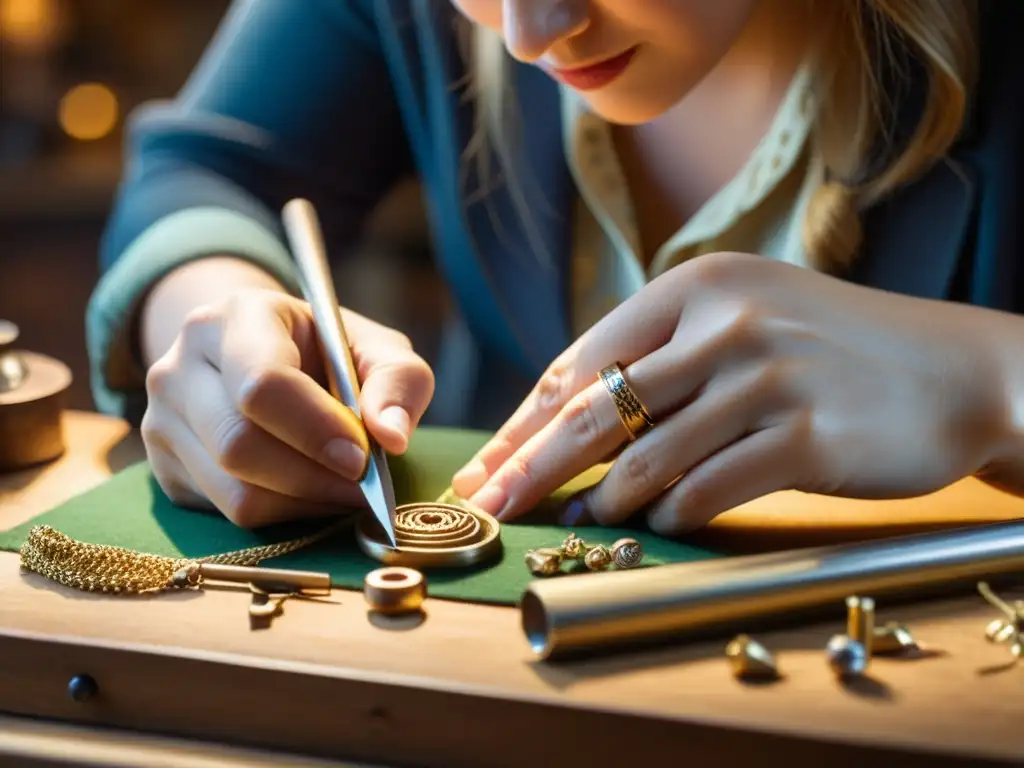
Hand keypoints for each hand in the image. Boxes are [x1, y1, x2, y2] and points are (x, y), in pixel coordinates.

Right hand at [142, 289, 433, 527]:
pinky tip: (310, 491)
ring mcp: (162, 421)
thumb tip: (392, 437)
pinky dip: (283, 514)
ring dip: (304, 503)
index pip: (262, 382)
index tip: (362, 457)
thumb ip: (398, 381)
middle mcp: (180, 366)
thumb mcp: (375, 347)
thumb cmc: (324, 352)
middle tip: (364, 484)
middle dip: (315, 475)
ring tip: (344, 489)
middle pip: (239, 444)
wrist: (256, 356)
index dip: (315, 429)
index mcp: (235, 317)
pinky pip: (226, 514)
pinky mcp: (164, 470)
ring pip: (234, 491)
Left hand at [451, 252, 1004, 533]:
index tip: (485, 465)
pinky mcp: (806, 435)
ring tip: (582, 521)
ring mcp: (766, 377)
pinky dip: (673, 515)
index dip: (523, 421)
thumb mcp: (744, 319)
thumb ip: (663, 356)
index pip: (583, 363)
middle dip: (528, 468)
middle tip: (486, 508)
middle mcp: (724, 322)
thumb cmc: (834, 350)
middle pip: (595, 412)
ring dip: (604, 500)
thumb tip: (569, 419)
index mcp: (697, 285)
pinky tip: (661, 523)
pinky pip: (709, 490)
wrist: (957, 370)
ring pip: (647, 458)